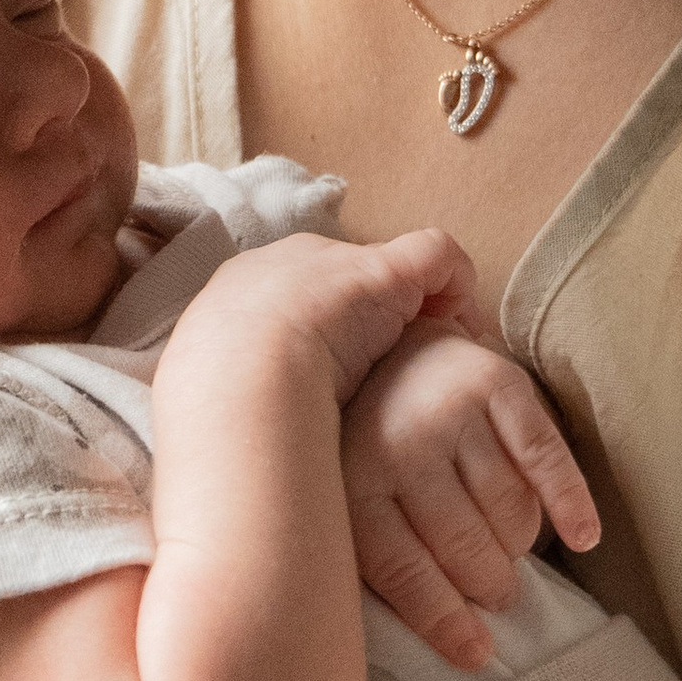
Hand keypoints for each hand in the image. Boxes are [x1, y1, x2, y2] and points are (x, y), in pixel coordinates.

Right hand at [154, 226, 480, 420]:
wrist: (238, 378)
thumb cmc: (220, 405)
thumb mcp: (216, 394)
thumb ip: (242, 392)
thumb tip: (256, 425)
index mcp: (237, 293)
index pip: (292, 298)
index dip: (328, 327)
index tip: (349, 368)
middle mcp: (285, 263)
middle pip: (341, 279)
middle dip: (372, 315)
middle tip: (399, 365)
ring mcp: (334, 262)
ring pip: (390, 268)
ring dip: (419, 306)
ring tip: (438, 351)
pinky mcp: (385, 269)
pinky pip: (434, 255)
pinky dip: (455, 283)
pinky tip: (465, 327)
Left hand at [341, 325, 598, 670]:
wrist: (388, 337)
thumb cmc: (371, 438)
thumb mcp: (344, 493)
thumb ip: (367, 557)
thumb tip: (402, 652)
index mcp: (352, 476)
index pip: (401, 569)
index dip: (441, 620)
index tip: (474, 654)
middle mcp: (399, 441)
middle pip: (461, 545)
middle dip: (487, 585)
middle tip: (499, 597)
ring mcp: (450, 408)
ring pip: (506, 510)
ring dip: (518, 546)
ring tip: (513, 555)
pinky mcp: (498, 381)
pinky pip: (545, 460)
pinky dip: (571, 505)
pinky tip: (584, 538)